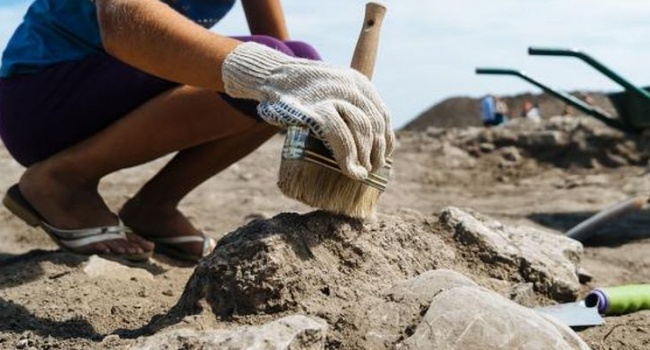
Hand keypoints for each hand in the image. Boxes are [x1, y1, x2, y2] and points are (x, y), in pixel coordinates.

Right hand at [222, 42, 393, 179]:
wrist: (271, 75)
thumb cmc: (301, 91)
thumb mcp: (330, 87)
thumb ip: (348, 105)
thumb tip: (366, 140)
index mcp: (357, 81)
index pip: (382, 114)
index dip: (386, 140)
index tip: (381, 158)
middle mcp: (349, 86)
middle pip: (374, 124)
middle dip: (376, 152)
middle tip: (370, 170)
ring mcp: (332, 97)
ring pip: (362, 130)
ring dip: (365, 157)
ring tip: (360, 173)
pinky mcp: (315, 111)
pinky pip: (340, 136)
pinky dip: (348, 157)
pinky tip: (351, 170)